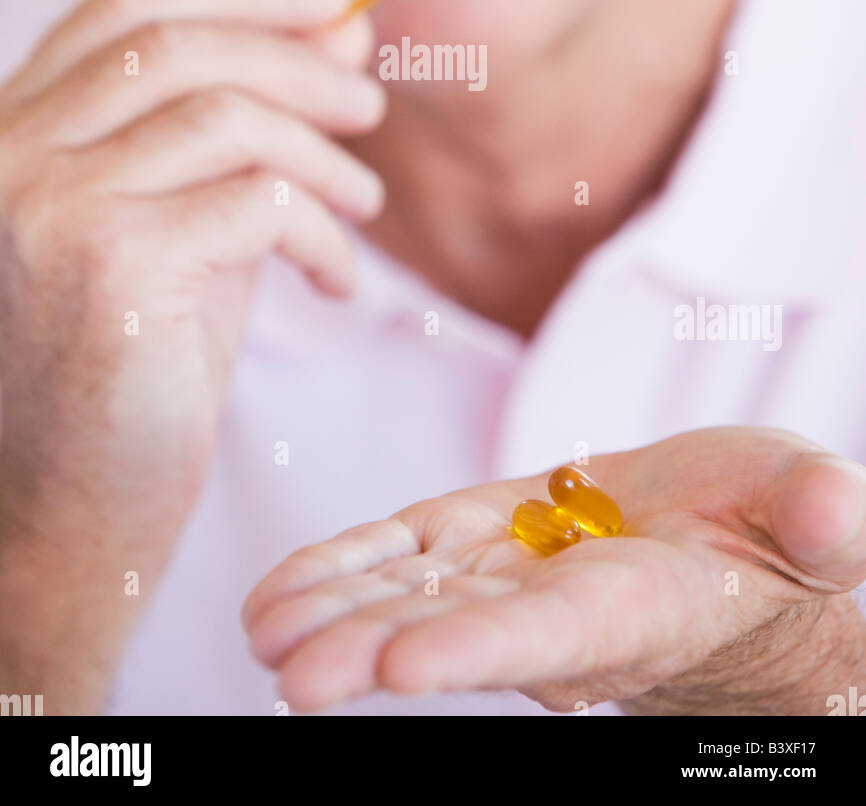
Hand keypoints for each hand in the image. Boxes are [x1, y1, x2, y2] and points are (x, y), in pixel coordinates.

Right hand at [0, 0, 384, 709]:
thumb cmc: (131, 369)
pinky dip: (323, 228)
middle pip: (179, 45)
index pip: (126, 7)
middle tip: (369, 104)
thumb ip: (254, 124)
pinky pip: (259, 200)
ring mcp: (47, 204)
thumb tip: (346, 30)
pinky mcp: (107, 263)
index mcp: (17, 130)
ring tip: (364, 201)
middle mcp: (10, 153)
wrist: (68, 517)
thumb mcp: (194, 219)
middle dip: (297, 57)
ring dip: (324, 153)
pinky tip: (335, 280)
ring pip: (226, 115)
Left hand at [243, 427, 865, 714]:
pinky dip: (348, 566)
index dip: (482, 648)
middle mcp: (561, 607)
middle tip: (289, 673)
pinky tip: (283, 591)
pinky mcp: (486, 532)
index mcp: (641, 604)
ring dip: (337, 611)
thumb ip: (819, 511)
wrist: (729, 534)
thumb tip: (831, 512)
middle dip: (374, 652)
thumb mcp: (814, 508)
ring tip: (262, 630)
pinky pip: (407, 552)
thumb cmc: (784, 530)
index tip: (405, 668)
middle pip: (458, 631)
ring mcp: (512, 571)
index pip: (555, 634)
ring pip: (414, 594)